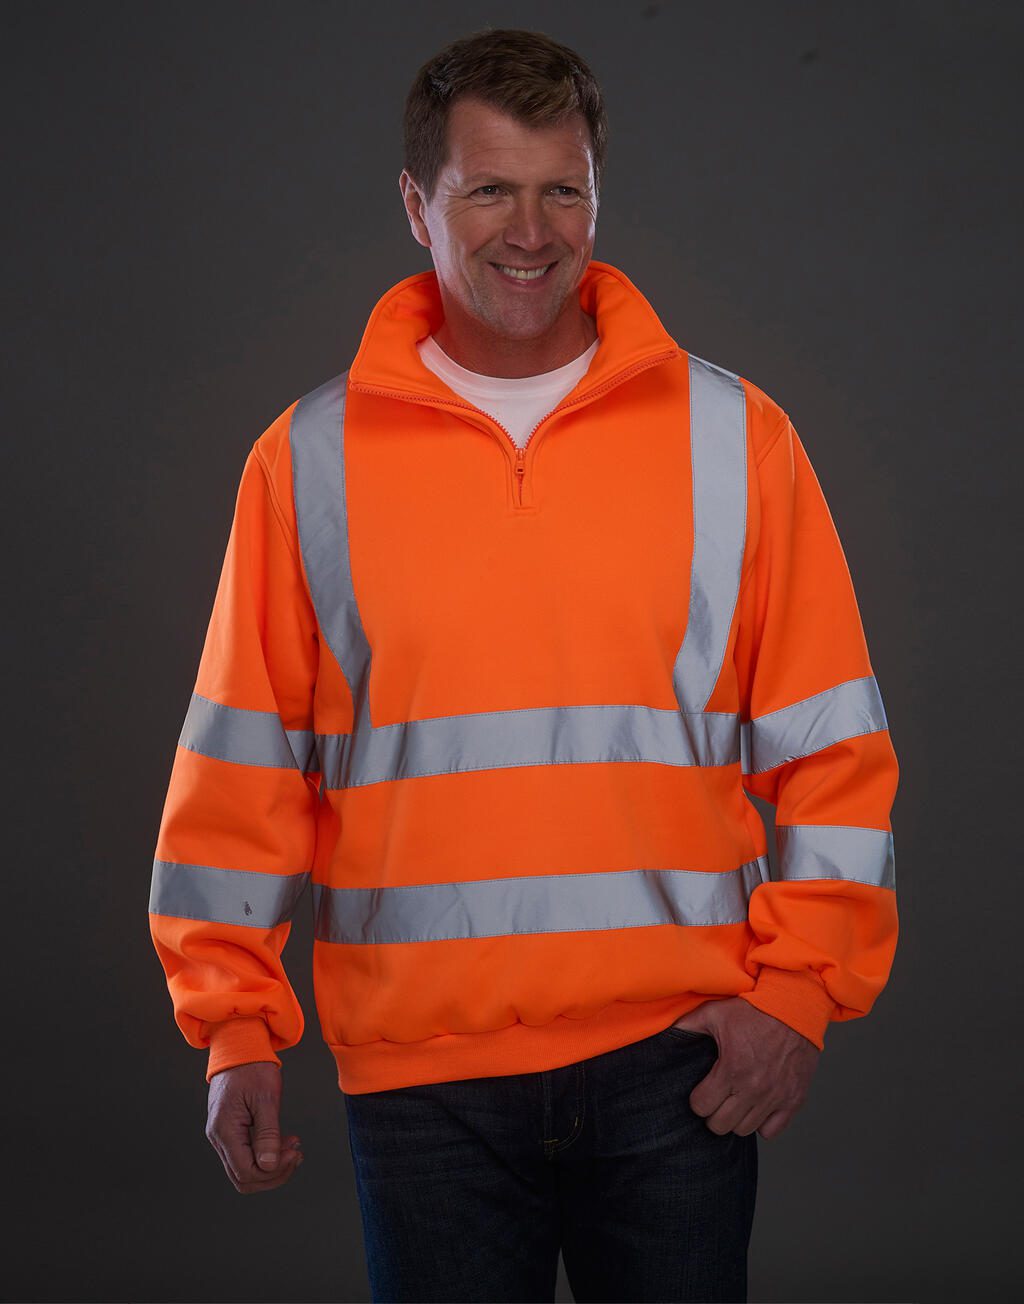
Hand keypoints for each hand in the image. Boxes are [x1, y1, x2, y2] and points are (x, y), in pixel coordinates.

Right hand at [205, 1062, 302, 1193]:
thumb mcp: (265, 1097)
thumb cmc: (252, 1066)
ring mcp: (222, 1135)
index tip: (294, 1153)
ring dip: (272, 1165)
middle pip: (244, 1177)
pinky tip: (285, 1142)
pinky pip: (246, 1154)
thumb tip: (268, 1165)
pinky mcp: (230, 1130)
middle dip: (274, 1173)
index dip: (273, 1171)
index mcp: (225, 1130)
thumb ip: (267, 1133)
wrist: (239, 1046)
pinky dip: (266, 1154)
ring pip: (245, 1169)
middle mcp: (218, 1138)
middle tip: (297, 1154)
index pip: (246, 1172)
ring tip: (295, 1148)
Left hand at [670, 997, 820, 1140]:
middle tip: (717, 1097)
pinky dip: (762, 1123)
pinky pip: (771, 1131)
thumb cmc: (754, 1009)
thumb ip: (687, 1026)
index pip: (701, 1107)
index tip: (701, 1090)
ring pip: (744, 1130)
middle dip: (713, 1113)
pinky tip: (757, 1105)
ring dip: (736, 1118)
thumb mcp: (715, 1012)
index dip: (697, 1099)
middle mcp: (754, 1088)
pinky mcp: (794, 1100)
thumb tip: (666, 1034)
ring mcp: (775, 1097)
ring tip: (735, 1100)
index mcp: (731, 1069)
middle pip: (720, 1126)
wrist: (795, 1007)